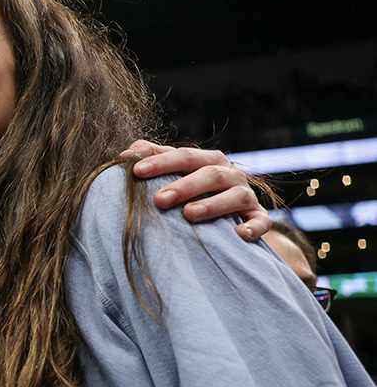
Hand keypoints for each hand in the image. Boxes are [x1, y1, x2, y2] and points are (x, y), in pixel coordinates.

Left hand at [121, 140, 270, 240]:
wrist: (233, 215)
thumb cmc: (195, 191)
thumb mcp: (177, 174)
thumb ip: (155, 160)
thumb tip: (127, 152)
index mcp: (208, 160)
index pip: (184, 156)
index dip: (161, 162)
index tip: (136, 170)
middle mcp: (230, 174)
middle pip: (209, 174)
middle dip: (183, 186)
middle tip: (158, 200)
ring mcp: (246, 195)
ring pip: (234, 196)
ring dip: (212, 205)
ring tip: (189, 214)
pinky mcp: (258, 217)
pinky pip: (260, 221)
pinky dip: (253, 226)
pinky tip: (238, 234)